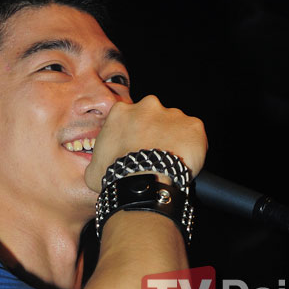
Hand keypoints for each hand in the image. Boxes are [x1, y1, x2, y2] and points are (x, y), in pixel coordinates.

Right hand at [85, 95, 207, 191]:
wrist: (142, 183)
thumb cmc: (114, 176)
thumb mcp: (93, 168)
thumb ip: (98, 160)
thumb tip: (97, 169)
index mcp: (122, 111)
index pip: (130, 118)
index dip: (135, 134)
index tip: (137, 148)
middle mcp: (148, 106)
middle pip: (155, 117)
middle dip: (156, 133)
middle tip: (154, 155)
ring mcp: (173, 114)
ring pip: (176, 125)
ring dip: (174, 140)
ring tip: (169, 162)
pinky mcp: (193, 125)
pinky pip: (195, 136)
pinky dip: (193, 148)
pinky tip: (183, 163)